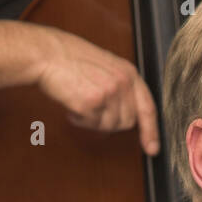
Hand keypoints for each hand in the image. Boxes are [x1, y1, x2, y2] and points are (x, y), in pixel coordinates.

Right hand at [31, 26, 159, 155]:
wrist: (48, 54)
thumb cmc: (70, 58)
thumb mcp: (106, 66)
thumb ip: (121, 87)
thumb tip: (129, 114)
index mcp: (128, 72)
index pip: (147, 107)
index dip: (151, 130)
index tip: (152, 148)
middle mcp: (122, 83)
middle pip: (127, 122)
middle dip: (110, 121)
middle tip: (93, 107)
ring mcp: (108, 93)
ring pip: (108, 126)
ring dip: (92, 120)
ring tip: (80, 99)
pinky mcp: (92, 104)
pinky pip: (90, 125)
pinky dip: (79, 119)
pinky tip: (72, 102)